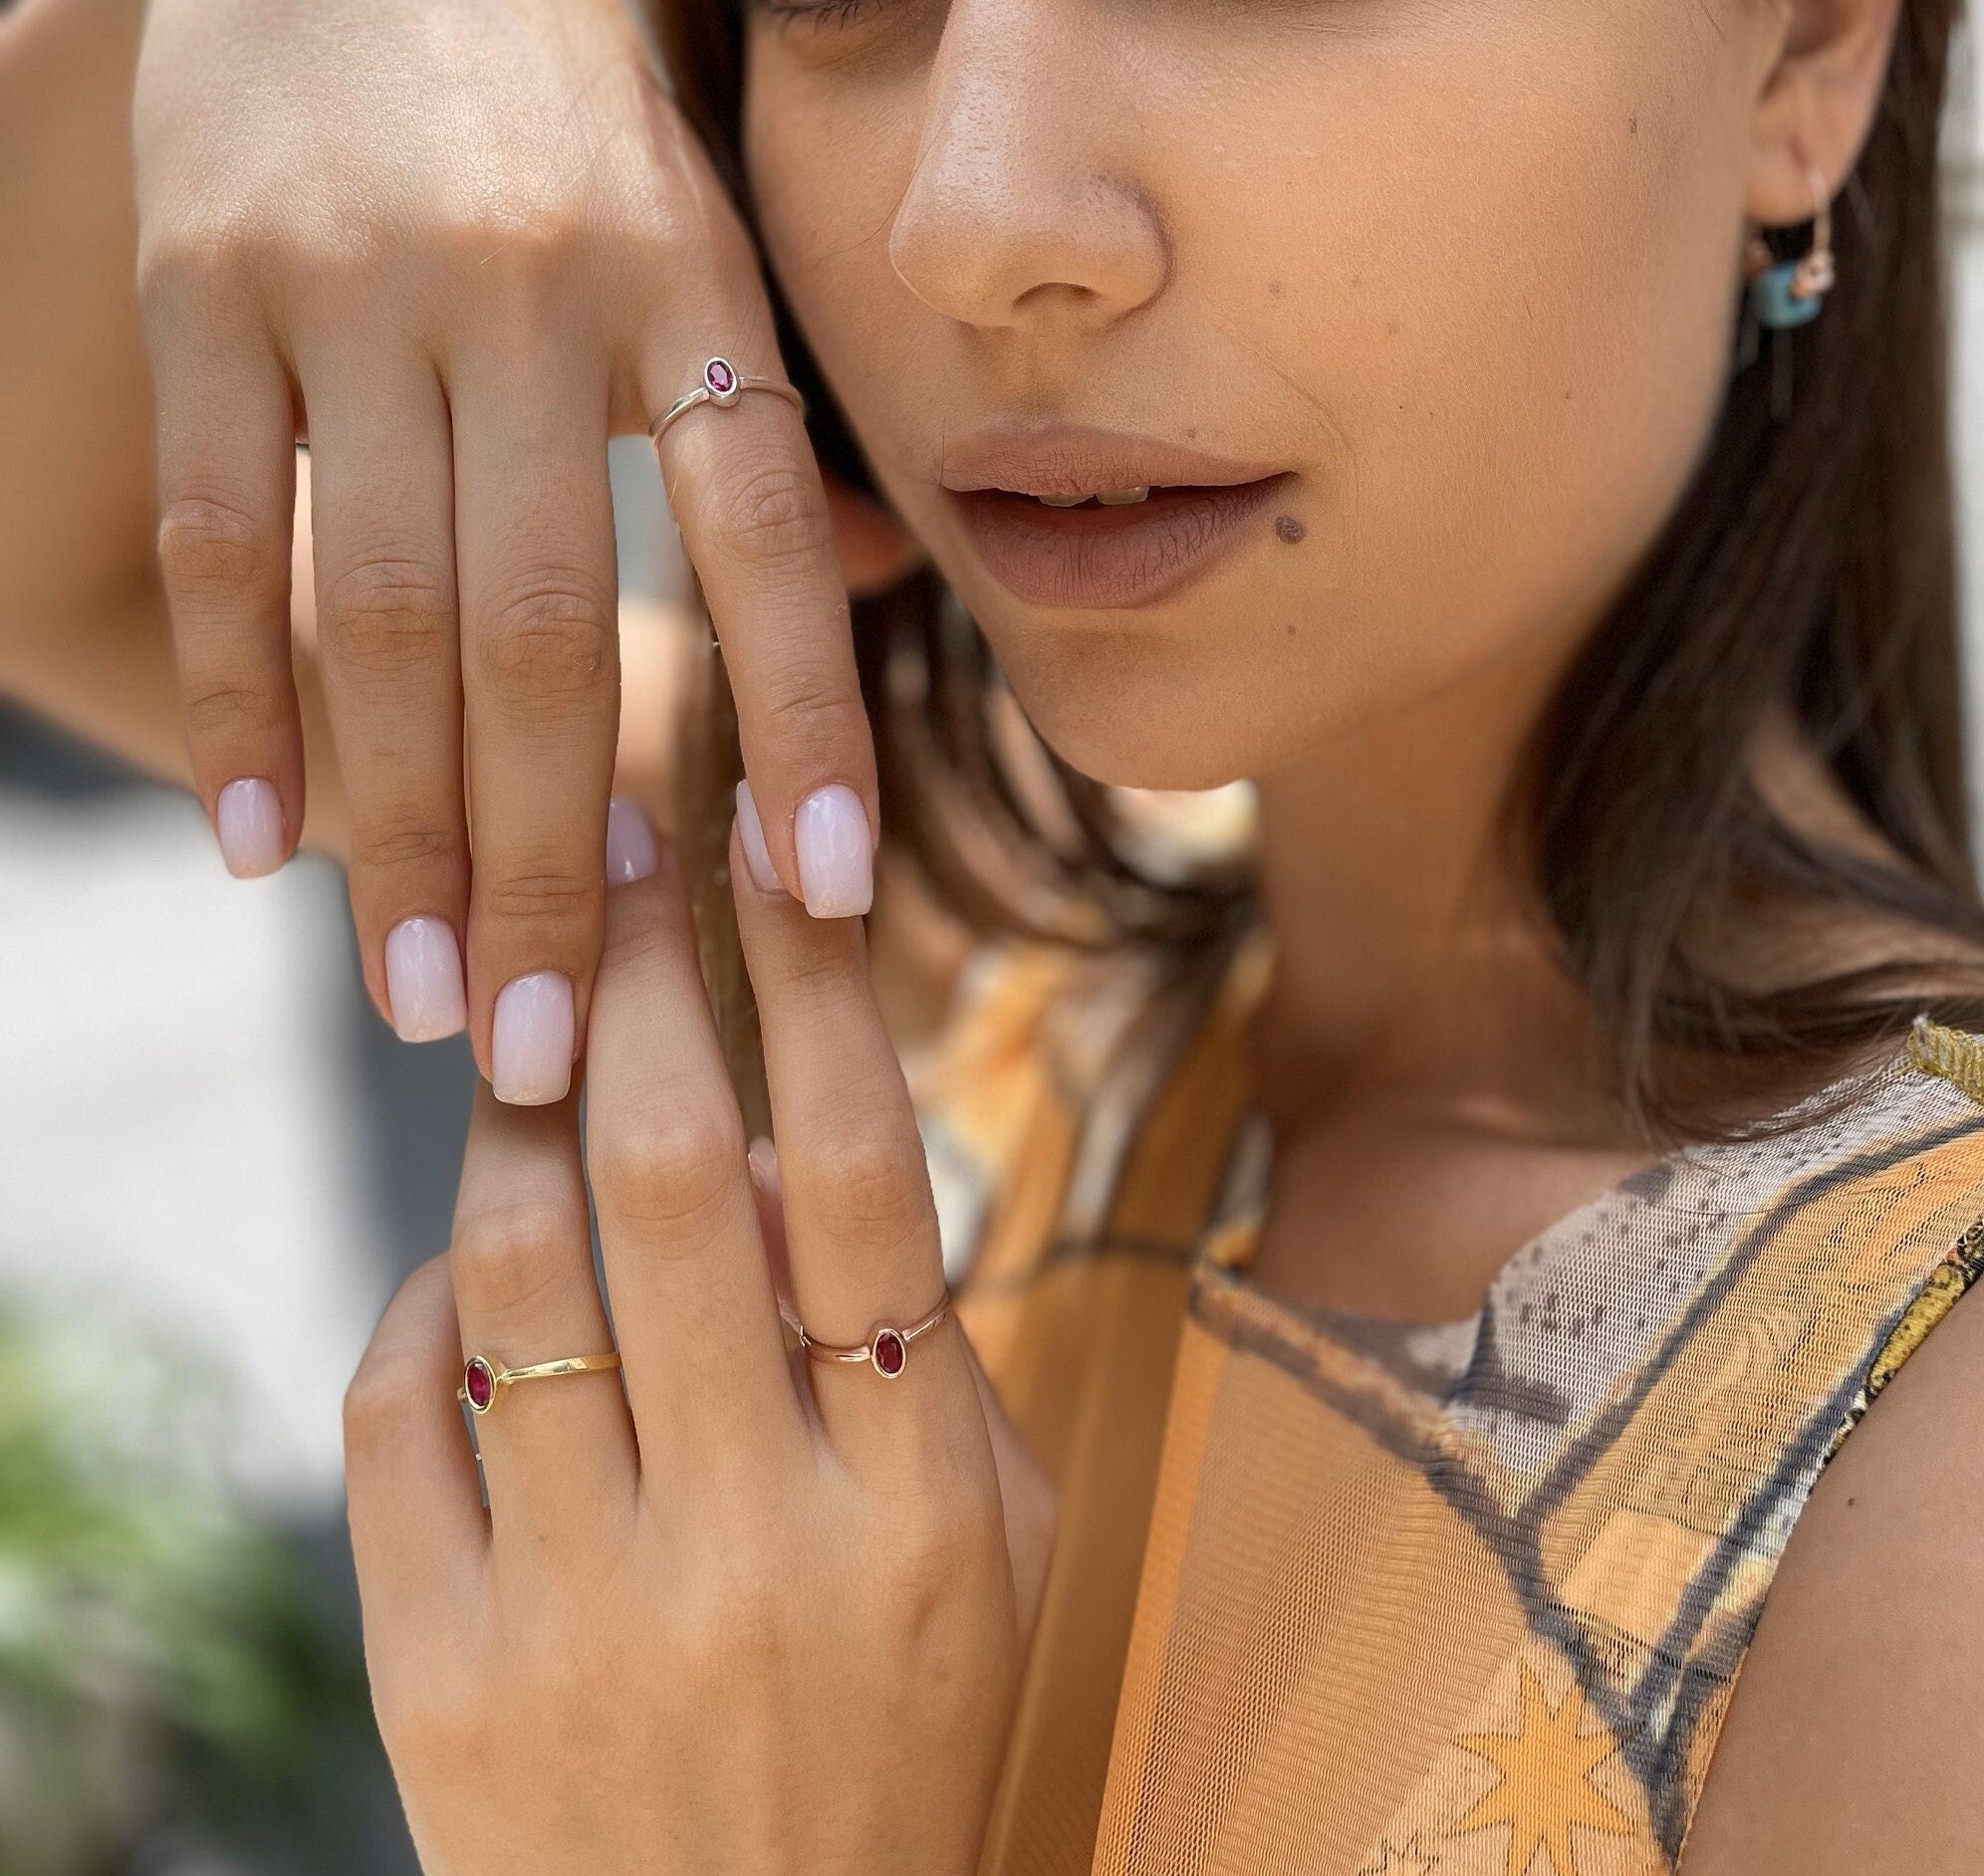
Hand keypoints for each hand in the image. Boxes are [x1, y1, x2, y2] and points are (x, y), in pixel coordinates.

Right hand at [121, 0, 907, 1096]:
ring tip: (422, 998)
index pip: (765, 540)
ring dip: (403, 831)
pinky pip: (224, 534)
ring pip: (380, 611)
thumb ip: (779, 415)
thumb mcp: (706, 228)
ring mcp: (359, 286)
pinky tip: (264, 843)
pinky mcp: (210, 288)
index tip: (822, 906)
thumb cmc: (566, 121)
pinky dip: (243, 700)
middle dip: (547, 860)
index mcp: (693, 283)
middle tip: (549, 1049)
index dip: (802, 724)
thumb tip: (885, 592)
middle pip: (541, 629)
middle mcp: (533, 287)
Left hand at [344, 805, 1051, 1874]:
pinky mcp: (442, 1681)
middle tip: (605, 838)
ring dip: (509, 1108)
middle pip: (664, 1177)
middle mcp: (755, 1541)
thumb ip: (921, 1346)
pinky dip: (423, 1301)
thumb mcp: (997, 1548)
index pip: (857, 1175)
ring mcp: (584, 1613)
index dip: (811, 981)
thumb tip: (767, 1147)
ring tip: (526, 1015)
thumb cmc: (914, 1735)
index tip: (770, 837)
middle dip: (628, 972)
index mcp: (922, 1500)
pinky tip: (467, 1272)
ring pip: (508, 1272)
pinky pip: (396, 1413)